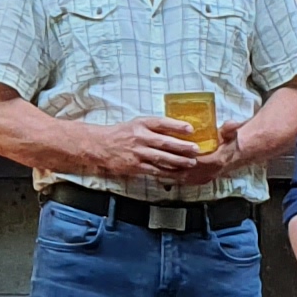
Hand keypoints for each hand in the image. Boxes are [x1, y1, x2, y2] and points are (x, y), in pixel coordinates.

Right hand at [90, 115, 214, 186]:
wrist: (100, 146)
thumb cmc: (122, 134)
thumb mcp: (136, 124)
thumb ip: (154, 127)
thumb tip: (177, 130)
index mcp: (141, 124)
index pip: (161, 123)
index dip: (177, 126)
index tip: (191, 129)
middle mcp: (140, 137)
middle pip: (164, 142)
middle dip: (182, 146)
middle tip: (196, 149)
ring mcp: (137, 153)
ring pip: (161, 158)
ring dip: (178, 161)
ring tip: (191, 162)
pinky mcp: (135, 166)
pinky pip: (154, 170)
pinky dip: (167, 172)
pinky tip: (178, 173)